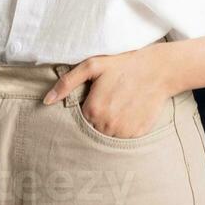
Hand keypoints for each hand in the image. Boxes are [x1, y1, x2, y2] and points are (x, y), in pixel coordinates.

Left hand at [42, 43, 176, 138]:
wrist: (158, 69)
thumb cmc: (123, 65)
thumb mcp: (92, 65)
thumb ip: (66, 83)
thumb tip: (46, 101)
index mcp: (93, 110)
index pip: (79, 120)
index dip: (86, 109)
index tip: (96, 98)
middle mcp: (107, 125)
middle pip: (92, 130)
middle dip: (98, 118)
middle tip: (110, 100)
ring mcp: (124, 132)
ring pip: (107, 137)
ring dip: (111, 125)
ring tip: (121, 105)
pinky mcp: (138, 135)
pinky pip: (124, 139)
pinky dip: (125, 129)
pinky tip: (131, 112)